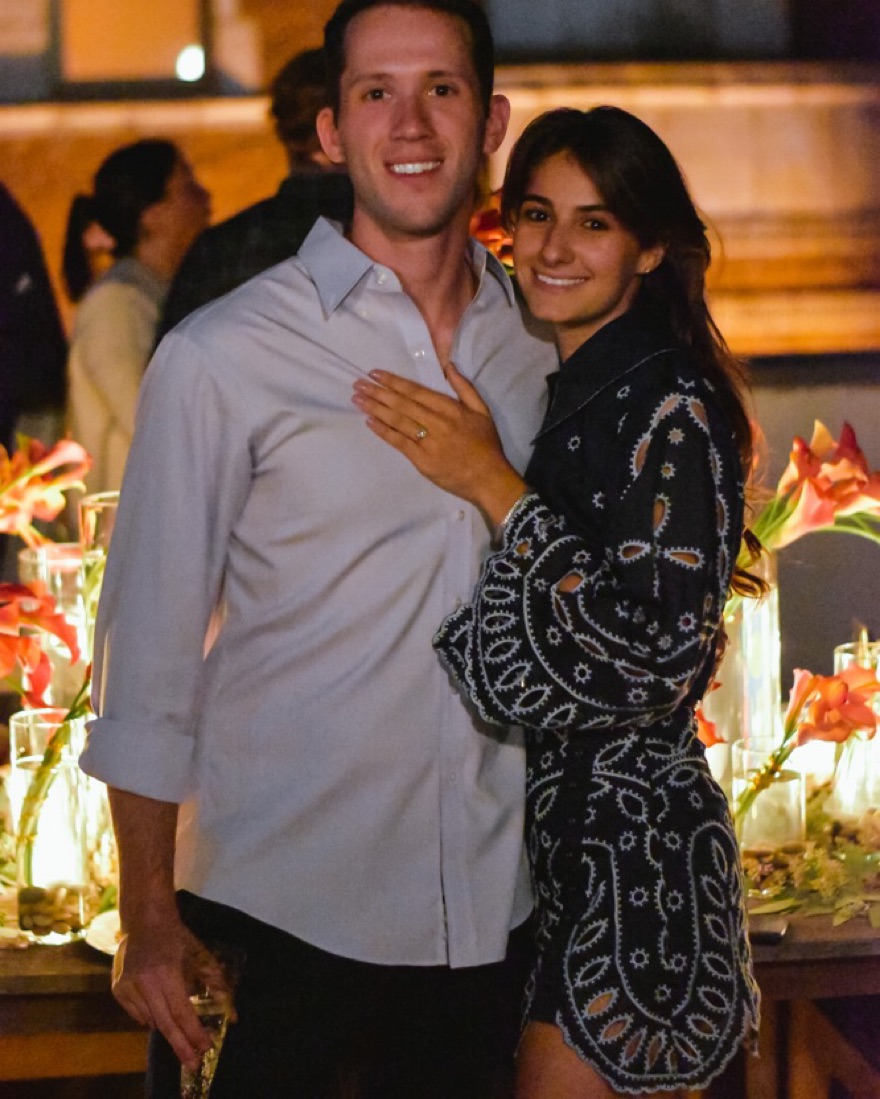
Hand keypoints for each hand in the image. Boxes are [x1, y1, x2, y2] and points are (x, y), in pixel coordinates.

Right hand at [112, 917, 229, 1070]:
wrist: (145, 920)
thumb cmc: (177, 936)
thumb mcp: (200, 955)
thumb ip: (217, 984)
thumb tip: (233, 1015)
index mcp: (166, 972)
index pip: (182, 1011)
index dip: (194, 1032)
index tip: (205, 1048)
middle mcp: (144, 982)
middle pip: (165, 1023)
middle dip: (181, 1045)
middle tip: (193, 1063)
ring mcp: (127, 986)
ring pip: (151, 1021)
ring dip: (167, 1028)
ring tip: (180, 1033)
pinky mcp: (118, 989)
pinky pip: (137, 1015)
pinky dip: (151, 1018)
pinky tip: (160, 1012)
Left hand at [352, 363, 526, 526]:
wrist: (489, 479)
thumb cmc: (486, 445)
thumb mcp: (482, 411)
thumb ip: (465, 388)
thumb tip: (449, 366)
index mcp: (450, 409)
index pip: (416, 392)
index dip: (394, 382)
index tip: (375, 374)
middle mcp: (438, 423)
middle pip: (402, 404)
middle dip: (378, 392)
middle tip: (358, 383)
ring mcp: (429, 442)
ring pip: (398, 421)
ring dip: (376, 409)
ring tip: (358, 399)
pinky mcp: (423, 461)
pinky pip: (400, 443)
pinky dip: (384, 431)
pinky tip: (370, 422)